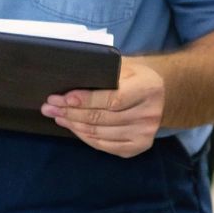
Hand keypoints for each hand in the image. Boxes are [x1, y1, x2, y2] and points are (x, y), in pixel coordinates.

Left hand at [43, 60, 165, 157]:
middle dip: (71, 112)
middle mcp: (149, 114)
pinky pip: (105, 146)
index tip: (62, 98)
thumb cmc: (136, 76)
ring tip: (57, 116)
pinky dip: (85, 137)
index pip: (112, 99)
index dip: (86, 101)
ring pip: (100, 134)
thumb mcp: (125, 65)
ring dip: (74, 125)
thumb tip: (69, 77)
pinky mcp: (138, 147)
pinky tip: (73, 127)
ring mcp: (144, 134)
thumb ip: (103, 71)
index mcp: (147, 89)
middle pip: (102, 118)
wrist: (164, 94)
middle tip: (50, 106)